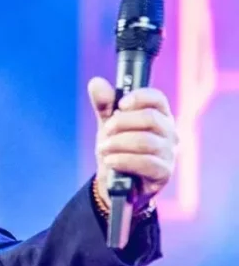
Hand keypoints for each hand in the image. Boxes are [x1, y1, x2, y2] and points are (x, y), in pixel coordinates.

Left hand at [88, 77, 178, 210]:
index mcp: (159, 116)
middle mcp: (169, 132)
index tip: (120, 105)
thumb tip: (96, 82)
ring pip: (145, 141)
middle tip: (106, 131)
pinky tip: (110, 161)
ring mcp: (169, 153)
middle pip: (150, 118)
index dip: (138, 97)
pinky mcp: (164, 173)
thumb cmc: (118, 149)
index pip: (157, 98)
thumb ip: (104, 105)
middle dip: (121, 123)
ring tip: (104, 148)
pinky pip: (146, 162)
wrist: (115, 183)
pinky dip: (123, 160)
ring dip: (117, 143)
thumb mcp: (108, 125)